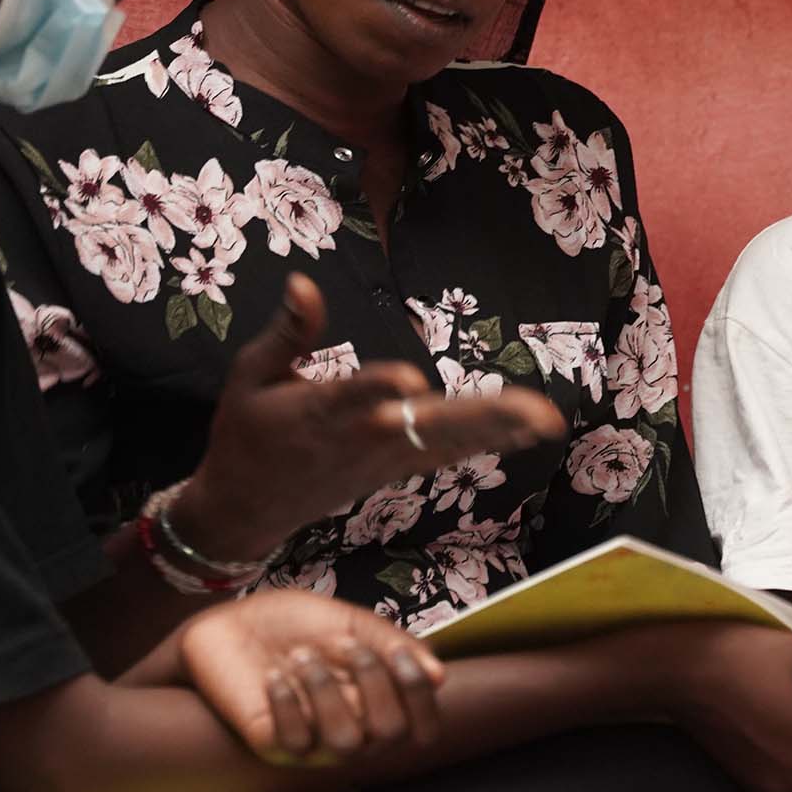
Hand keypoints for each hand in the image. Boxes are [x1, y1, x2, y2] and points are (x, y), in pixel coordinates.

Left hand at [177, 589, 443, 765]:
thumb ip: (391, 646)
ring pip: (344, 742)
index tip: (400, 655)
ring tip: (300, 656)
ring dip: (325, 691)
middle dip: (373, 683)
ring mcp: (312, 744)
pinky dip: (287, 702)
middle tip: (344, 645)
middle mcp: (352, 731)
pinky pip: (293, 741)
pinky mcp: (272, 745)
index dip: (420, 697)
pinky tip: (273, 675)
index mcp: (376, 704)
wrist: (233, 622)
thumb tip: (438, 675)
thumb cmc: (296, 624)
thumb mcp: (351, 623)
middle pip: (389, 734)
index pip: (421, 728)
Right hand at [185, 277, 569, 562]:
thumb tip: (303, 282)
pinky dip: (488, 442)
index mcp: (319, 412)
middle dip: (482, 417)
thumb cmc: (245, 434)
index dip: (380, 387)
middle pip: (426, 425)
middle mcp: (360, 438)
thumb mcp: (249, 376)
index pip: (354, 396)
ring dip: (499, 431)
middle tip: (536, 411)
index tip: (411, 379)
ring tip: (548, 421)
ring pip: (447, 443)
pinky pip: (448, 455)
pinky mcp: (395, 470)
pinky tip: (529, 432)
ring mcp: (383, 460)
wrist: (244, 509)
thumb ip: (287, 332)